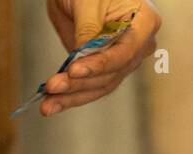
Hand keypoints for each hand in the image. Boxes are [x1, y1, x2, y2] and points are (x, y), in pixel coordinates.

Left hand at [41, 0, 161, 115]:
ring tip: (48, 104)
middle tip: (53, 87)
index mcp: (145, 22)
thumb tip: (80, 63)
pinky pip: (92, 86)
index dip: (99, 64)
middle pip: (112, 74)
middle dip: (79, 83)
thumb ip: (87, 30)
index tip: (73, 70)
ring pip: (101, 86)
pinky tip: (52, 103)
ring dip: (72, 97)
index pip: (124, 51)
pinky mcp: (106, 69)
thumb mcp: (87, 1)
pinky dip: (71, 96)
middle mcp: (139, 46)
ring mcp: (124, 60)